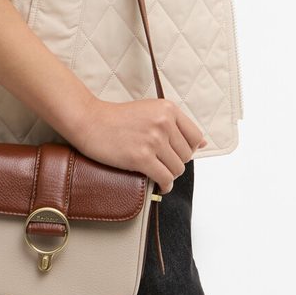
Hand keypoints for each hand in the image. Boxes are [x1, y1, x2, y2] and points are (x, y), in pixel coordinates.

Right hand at [69, 97, 207, 193]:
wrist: (91, 121)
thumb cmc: (118, 118)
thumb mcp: (151, 110)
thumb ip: (175, 124)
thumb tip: (204, 144)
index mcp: (168, 109)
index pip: (195, 136)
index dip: (188, 149)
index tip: (177, 153)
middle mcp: (164, 122)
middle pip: (187, 155)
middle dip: (176, 162)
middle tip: (161, 163)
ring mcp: (153, 140)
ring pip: (177, 169)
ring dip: (169, 175)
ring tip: (158, 173)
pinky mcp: (142, 157)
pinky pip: (165, 178)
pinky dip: (165, 186)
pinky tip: (159, 185)